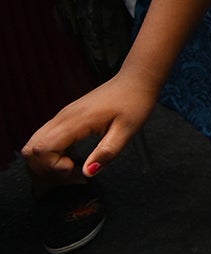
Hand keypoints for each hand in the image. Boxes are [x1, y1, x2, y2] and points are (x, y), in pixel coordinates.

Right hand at [19, 70, 158, 178]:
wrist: (136, 80)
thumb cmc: (134, 102)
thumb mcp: (127, 130)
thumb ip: (107, 152)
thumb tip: (88, 172)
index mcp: (76, 121)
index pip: (42, 148)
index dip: (52, 165)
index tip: (73, 167)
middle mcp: (63, 117)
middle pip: (32, 147)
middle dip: (45, 166)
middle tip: (71, 169)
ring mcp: (63, 116)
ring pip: (35, 142)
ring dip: (46, 160)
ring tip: (70, 165)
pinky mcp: (66, 117)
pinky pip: (45, 137)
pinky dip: (50, 152)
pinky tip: (70, 156)